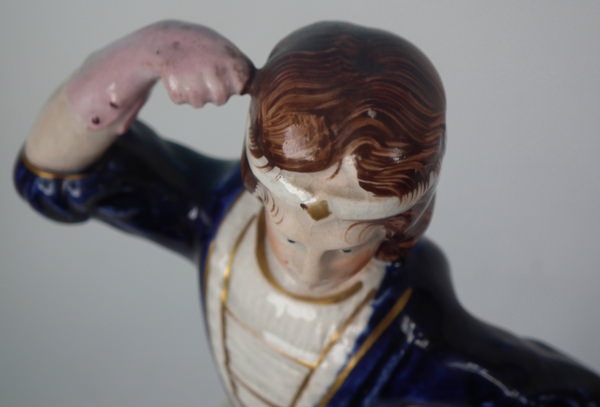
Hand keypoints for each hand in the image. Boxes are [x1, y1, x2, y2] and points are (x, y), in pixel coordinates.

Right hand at [65, 21, 253, 132]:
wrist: (163, 39)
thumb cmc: (200, 49)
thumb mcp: (225, 52)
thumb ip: (242, 68)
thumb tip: (259, 85)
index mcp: (230, 57)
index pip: (243, 86)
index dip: (233, 84)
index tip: (225, 74)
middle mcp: (214, 64)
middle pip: (221, 99)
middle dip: (213, 92)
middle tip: (202, 74)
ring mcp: (194, 73)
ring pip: (201, 102)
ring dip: (194, 93)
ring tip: (188, 73)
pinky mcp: (174, 81)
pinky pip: (182, 100)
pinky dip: (179, 93)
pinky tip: (175, 75)